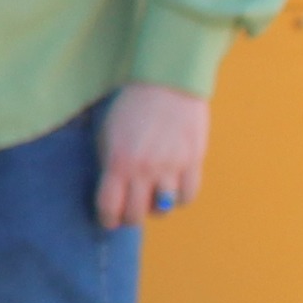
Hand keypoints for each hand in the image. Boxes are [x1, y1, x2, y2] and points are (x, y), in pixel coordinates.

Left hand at [97, 81, 210, 229]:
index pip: (109, 207)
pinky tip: (172, 190)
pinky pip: (188, 196)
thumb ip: (108, 164)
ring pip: (163, 209)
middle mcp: (144, 169)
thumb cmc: (131, 106)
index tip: (108, 220)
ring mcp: (171, 167)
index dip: (107, 219)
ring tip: (151, 198)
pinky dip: (179, 199)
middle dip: (129, 217)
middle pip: (136, 214)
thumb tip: (112, 191)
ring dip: (155, 208)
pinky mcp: (194, 161)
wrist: (166, 82)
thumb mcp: (108, 133)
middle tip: (129, 211)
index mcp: (118, 162)